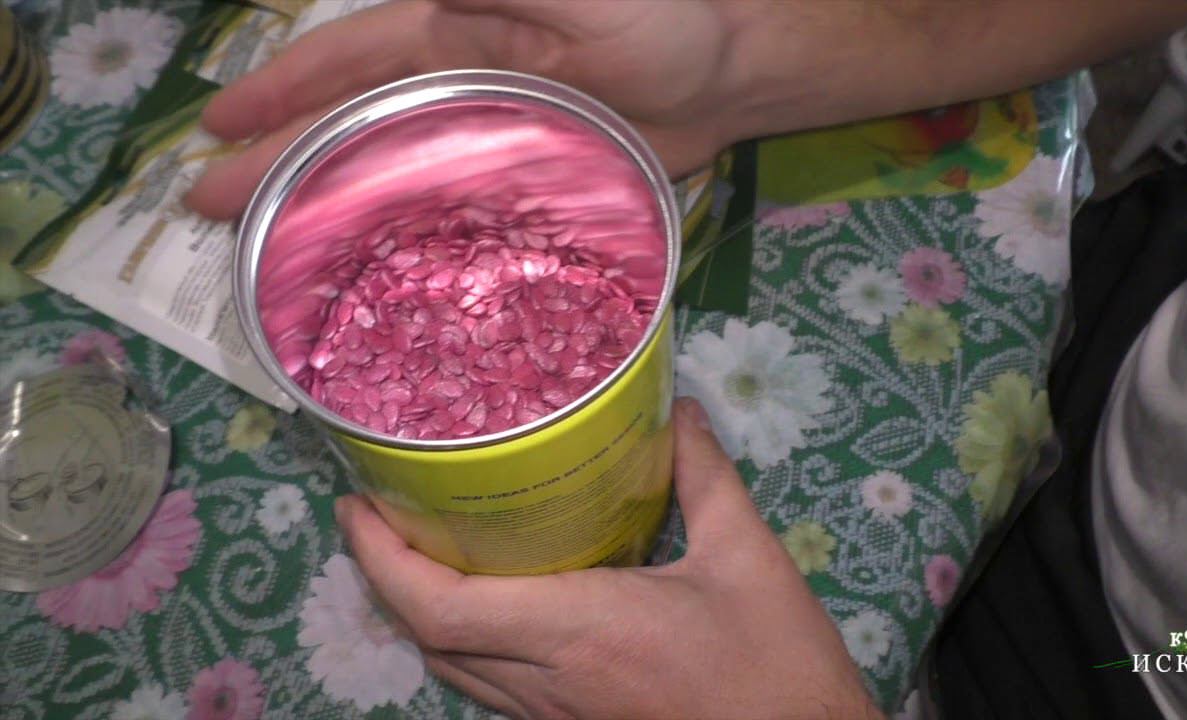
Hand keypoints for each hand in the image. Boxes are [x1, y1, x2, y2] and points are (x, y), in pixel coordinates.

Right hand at [185, 0, 747, 219]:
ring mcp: (489, 146)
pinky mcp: (529, 190)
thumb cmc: (657, 15)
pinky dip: (411, 244)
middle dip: (280, 164)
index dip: (280, 92)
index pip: (347, 64)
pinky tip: (380, 280)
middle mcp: (456, 92)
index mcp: (451, 37)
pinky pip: (454, 219)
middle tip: (210, 211)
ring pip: (392, 180)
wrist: (731, 71)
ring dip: (332, 211)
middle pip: (352, 130)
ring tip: (273, 255)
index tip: (216, 126)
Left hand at [334, 398, 881, 719]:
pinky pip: (488, 686)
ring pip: (452, 670)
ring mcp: (554, 714)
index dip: (382, 560)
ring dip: (419, 611)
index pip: (442, 607)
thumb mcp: (746, 556)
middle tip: (382, 510)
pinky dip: (461, 638)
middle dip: (385, 576)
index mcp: (578, 630)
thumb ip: (704, 476)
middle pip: (428, 638)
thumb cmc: (775, 663)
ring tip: (418, 547)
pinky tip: (486, 600)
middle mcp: (546, 681)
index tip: (358, 505)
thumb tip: (677, 410)